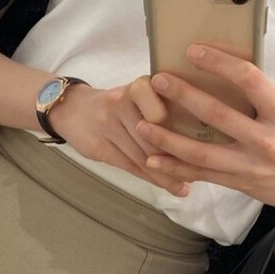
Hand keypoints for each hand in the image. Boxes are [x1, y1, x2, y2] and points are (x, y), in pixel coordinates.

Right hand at [47, 76, 191, 195]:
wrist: (73, 109)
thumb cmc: (117, 105)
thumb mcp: (140, 96)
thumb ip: (164, 108)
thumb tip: (201, 137)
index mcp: (138, 86)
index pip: (161, 109)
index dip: (179, 130)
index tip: (199, 144)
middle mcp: (121, 102)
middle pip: (154, 137)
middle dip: (177, 158)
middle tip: (198, 173)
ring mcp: (107, 124)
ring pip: (143, 155)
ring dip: (165, 174)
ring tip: (184, 186)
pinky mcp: (98, 146)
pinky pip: (129, 165)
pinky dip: (150, 178)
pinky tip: (167, 186)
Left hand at [139, 44, 274, 223]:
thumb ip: (261, 103)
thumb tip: (223, 75)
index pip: (250, 80)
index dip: (220, 63)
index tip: (194, 51)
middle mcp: (268, 141)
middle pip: (218, 115)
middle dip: (184, 96)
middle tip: (158, 80)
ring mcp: (252, 166)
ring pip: (202, 152)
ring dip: (168, 138)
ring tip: (143, 125)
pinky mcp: (239, 184)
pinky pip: (201, 175)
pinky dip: (174, 167)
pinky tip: (152, 160)